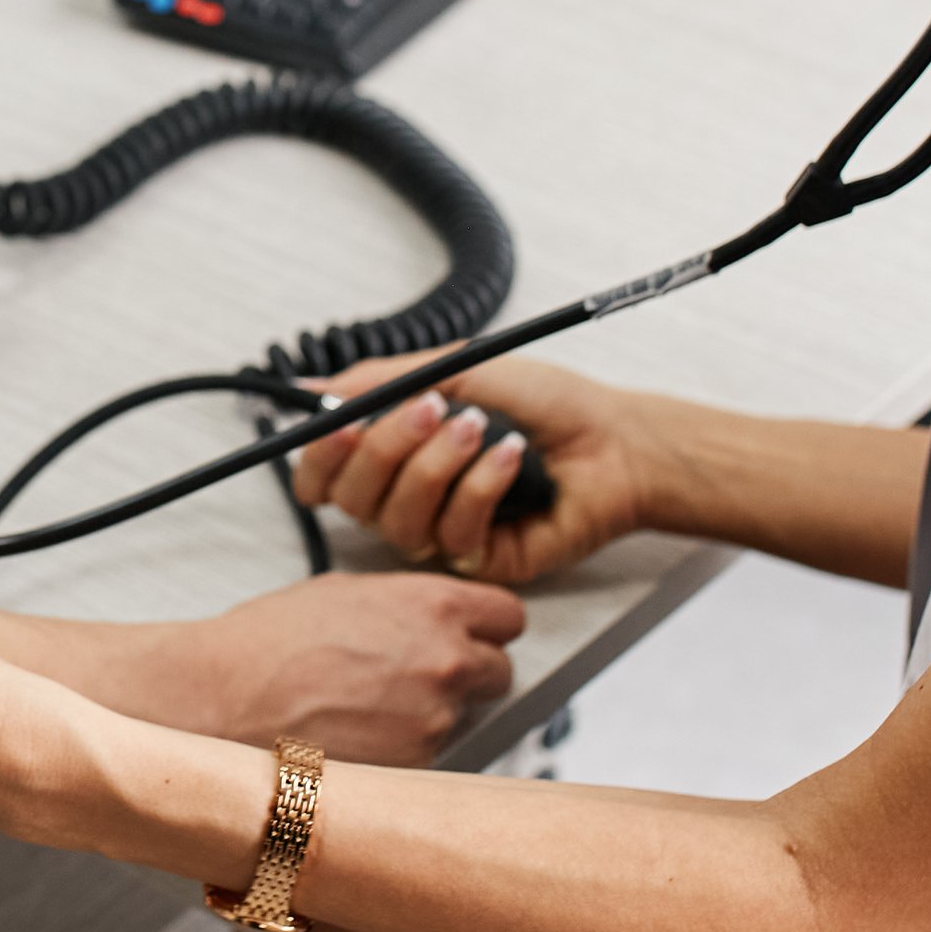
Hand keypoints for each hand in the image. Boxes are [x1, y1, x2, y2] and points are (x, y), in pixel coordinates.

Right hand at [157, 574, 522, 765]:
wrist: (224, 699)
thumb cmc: (270, 643)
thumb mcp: (347, 593)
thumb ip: (408, 604)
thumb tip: (435, 616)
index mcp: (435, 606)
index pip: (510, 616)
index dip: (485, 626)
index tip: (469, 634)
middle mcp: (447, 661)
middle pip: (499, 671)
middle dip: (467, 673)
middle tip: (417, 674)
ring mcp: (434, 719)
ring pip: (462, 715)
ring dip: (430, 712)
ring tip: (368, 704)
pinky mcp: (414, 766)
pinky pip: (429, 753)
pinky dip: (403, 746)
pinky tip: (359, 732)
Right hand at [295, 354, 660, 585]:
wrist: (616, 438)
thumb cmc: (548, 403)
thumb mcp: (458, 369)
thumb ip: (382, 379)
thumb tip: (314, 385)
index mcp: (398, 458)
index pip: (330, 475)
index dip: (322, 458)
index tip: (341, 424)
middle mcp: (414, 500)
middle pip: (356, 497)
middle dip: (387, 447)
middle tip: (432, 409)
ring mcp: (444, 534)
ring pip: (400, 519)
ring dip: (438, 465)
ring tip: (482, 430)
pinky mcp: (481, 562)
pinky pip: (452, 535)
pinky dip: (481, 487)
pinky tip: (512, 459)